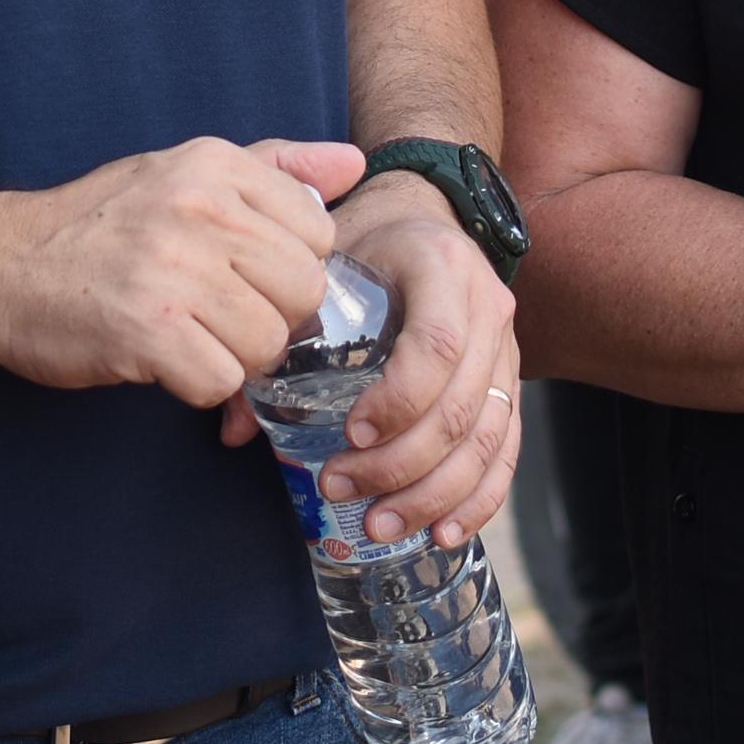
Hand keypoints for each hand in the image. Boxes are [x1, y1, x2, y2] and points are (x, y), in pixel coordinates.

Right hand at [0, 137, 361, 407]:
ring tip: (188, 337)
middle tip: (218, 317)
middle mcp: (197, 207)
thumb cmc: (96, 228)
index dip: (290, 266)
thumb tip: (355, 163)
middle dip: (271, 318)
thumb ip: (274, 168)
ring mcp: (172, 269)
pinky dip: (197, 385)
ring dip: (234, 357)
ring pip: (268, 342)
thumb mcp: (181, 174)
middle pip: (303, 289)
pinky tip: (162, 360)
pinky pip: (220, 381)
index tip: (245, 274)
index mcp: (213, 164)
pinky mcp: (146, 331)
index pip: (318, 228)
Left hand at [274, 172, 518, 548]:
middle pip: (461, 406)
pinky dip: (479, 497)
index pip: (436, 345)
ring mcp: (507, 347)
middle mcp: (488, 306)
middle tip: (342, 489)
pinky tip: (441, 531)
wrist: (420, 212)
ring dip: (434, 493)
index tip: (348, 434)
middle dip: (402, 464)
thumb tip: (232, 429)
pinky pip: (508, 449)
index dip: (398, 400)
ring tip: (380, 524)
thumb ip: (279, 334)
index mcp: (440, 265)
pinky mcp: (511, 381)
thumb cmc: (362, 239)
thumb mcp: (322, 263)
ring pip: (488, 437)